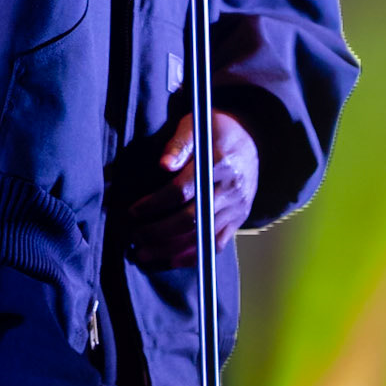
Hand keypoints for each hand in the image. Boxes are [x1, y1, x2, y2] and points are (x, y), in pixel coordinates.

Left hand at [128, 112, 259, 267]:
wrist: (252, 140)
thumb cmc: (215, 131)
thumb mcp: (196, 125)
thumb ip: (179, 144)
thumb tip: (163, 164)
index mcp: (218, 162)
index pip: (182, 190)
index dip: (154, 204)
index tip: (133, 212)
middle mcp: (230, 188)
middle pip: (191, 219)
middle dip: (158, 232)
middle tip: (134, 237)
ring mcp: (236, 207)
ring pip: (201, 236)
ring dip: (170, 249)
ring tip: (144, 254)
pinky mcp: (238, 219)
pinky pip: (217, 244)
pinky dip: (194, 256)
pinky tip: (171, 260)